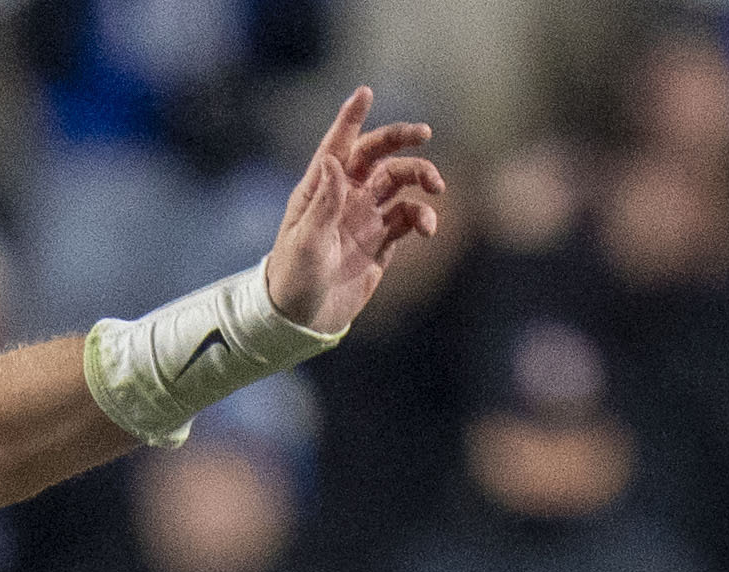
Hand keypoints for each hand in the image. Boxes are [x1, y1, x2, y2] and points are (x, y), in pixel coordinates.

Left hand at [261, 89, 444, 333]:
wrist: (301, 321)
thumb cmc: (292, 280)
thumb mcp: (305, 241)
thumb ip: (323, 202)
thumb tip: (333, 159)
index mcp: (319, 191)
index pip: (337, 145)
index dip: (351, 118)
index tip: (365, 92)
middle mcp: (345, 197)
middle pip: (378, 154)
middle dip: (402, 139)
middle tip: (424, 135)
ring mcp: (365, 217)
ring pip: (401, 181)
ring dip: (421, 177)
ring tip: (436, 189)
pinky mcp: (382, 240)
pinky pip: (410, 216)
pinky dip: (424, 216)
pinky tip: (427, 228)